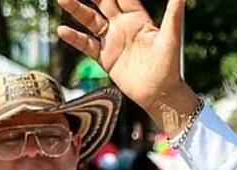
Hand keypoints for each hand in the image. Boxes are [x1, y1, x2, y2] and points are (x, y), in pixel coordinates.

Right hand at [56, 0, 199, 132]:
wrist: (160, 94)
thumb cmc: (169, 66)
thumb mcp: (170, 38)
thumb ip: (173, 15)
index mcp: (138, 19)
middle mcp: (123, 27)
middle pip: (102, 3)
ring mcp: (112, 41)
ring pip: (90, 20)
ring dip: (76, 9)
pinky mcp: (105, 57)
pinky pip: (86, 45)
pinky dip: (75, 38)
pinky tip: (63, 30)